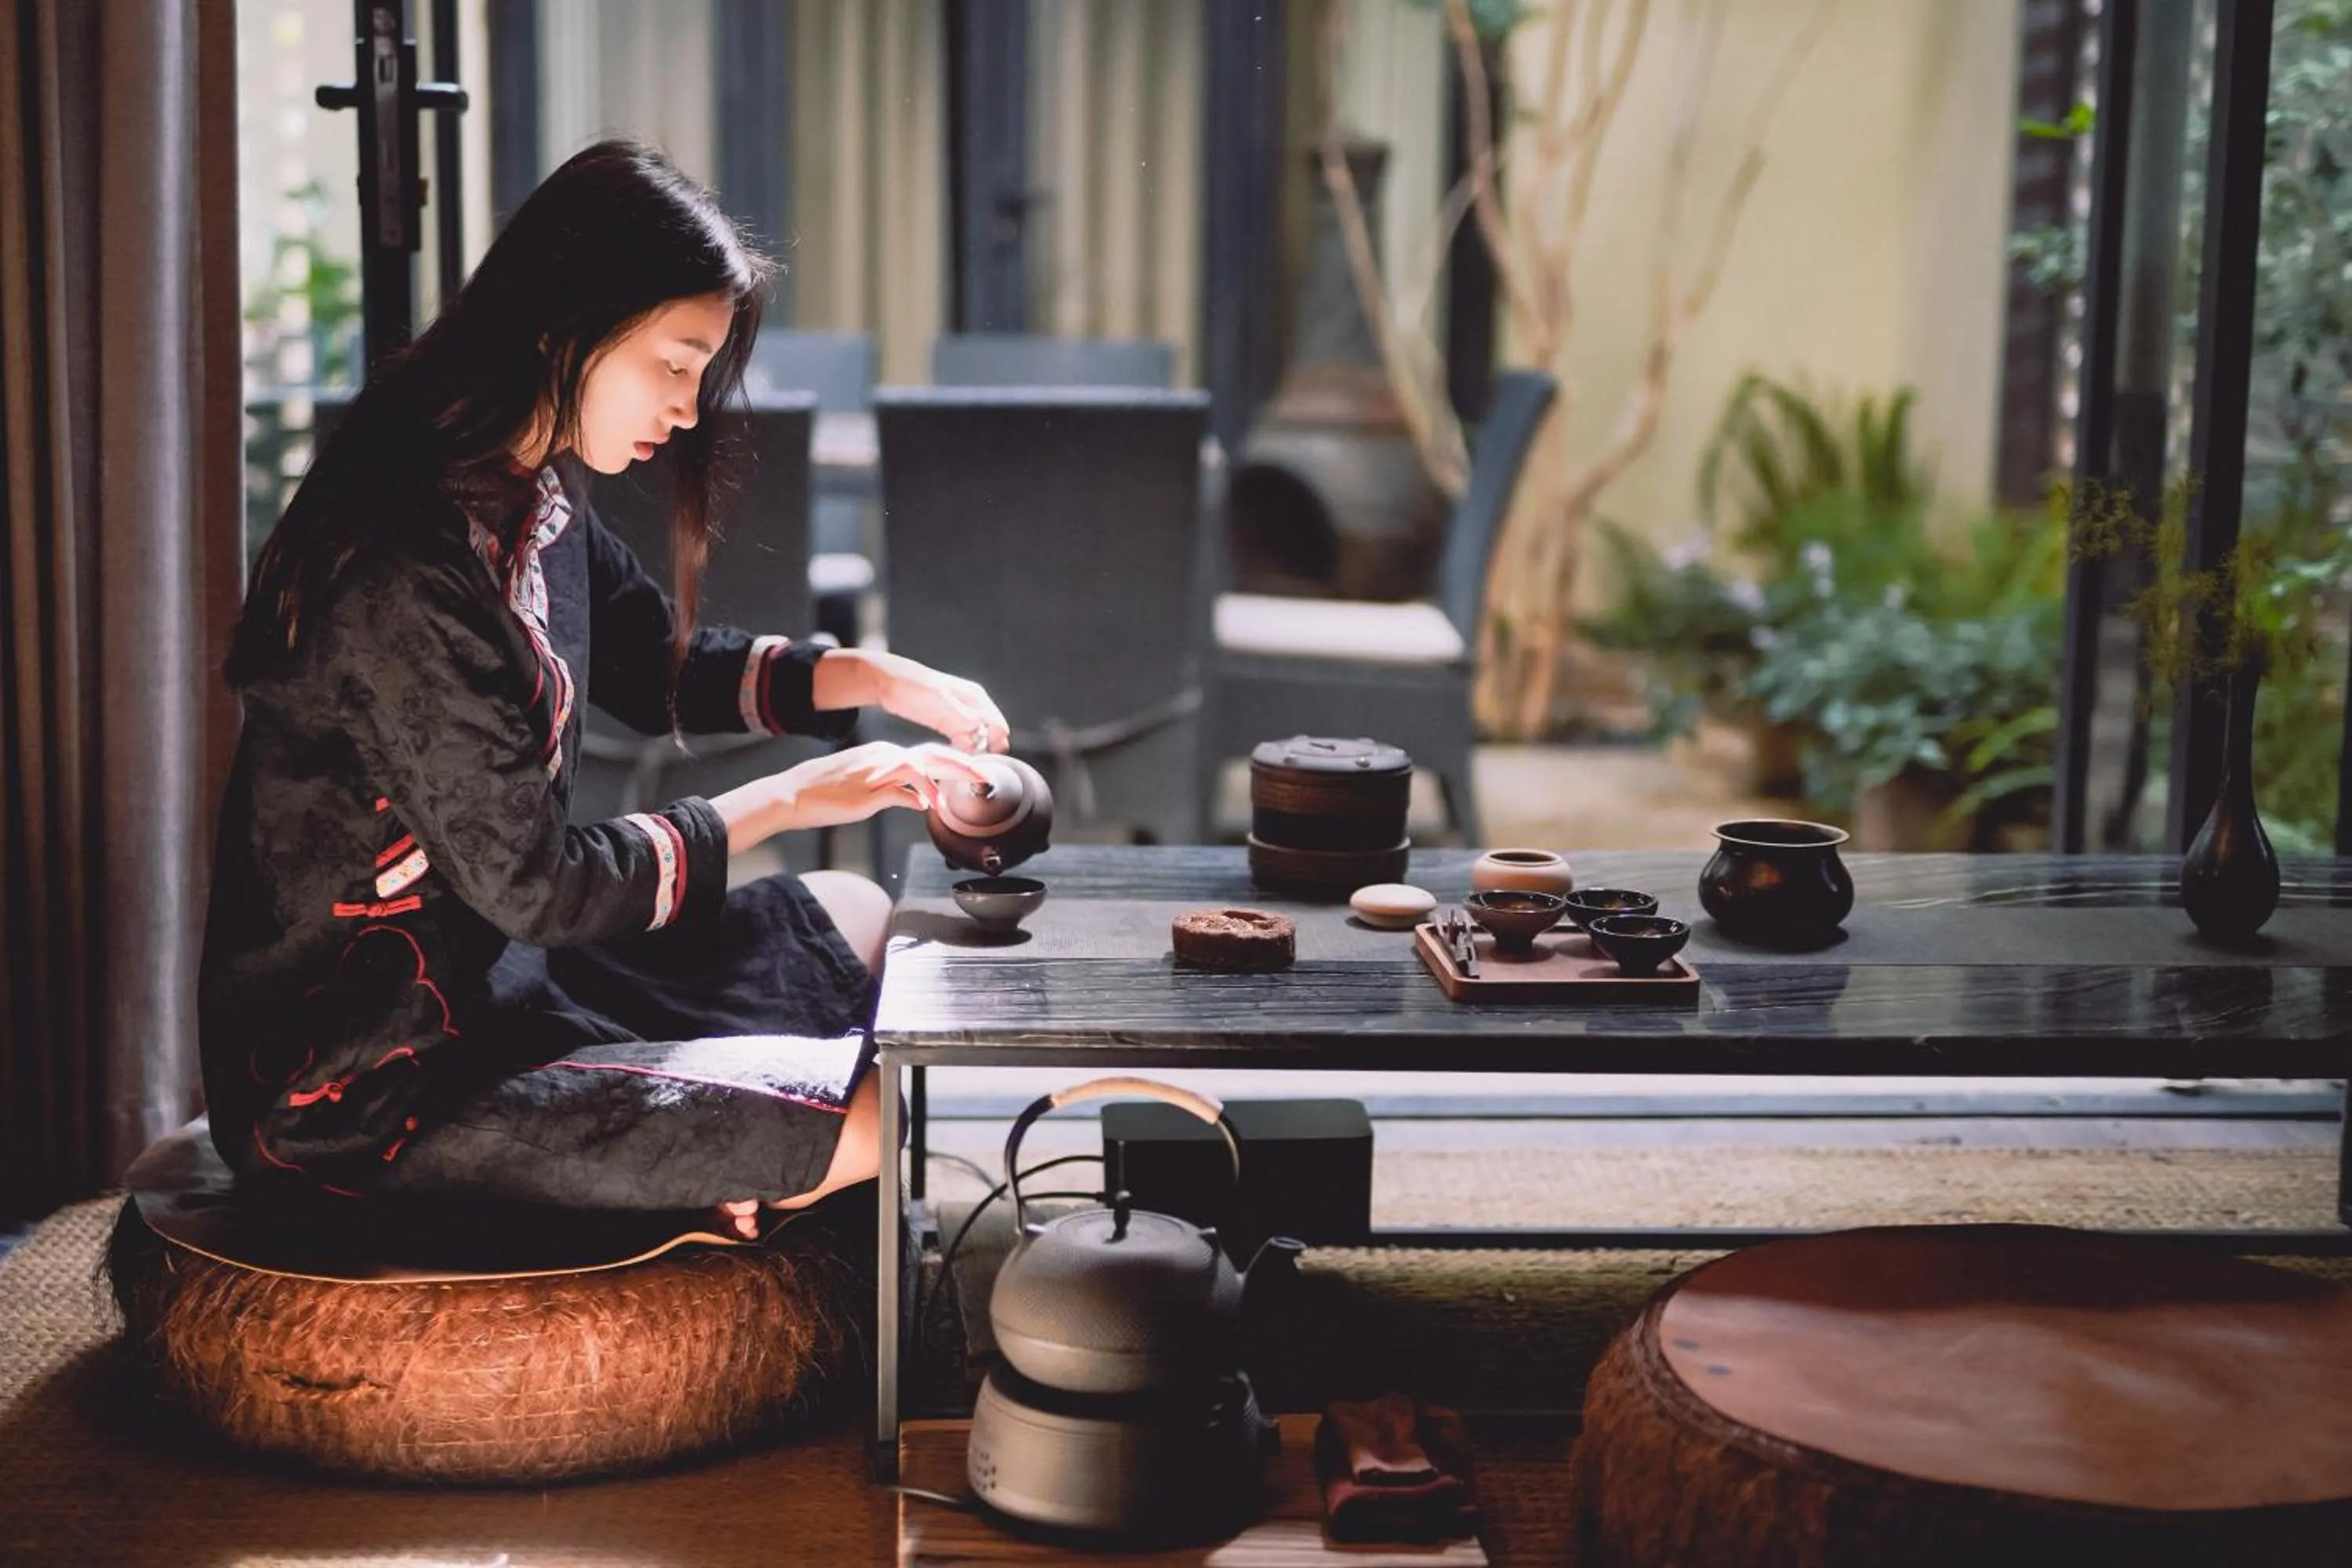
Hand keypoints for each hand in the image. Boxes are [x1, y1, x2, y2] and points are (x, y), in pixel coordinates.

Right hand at [770, 741, 995, 832]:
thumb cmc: (826, 793)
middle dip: (964, 765)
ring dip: (948, 778)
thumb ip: (896, 791)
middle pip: (933, 755)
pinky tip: (931, 806)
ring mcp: (877, 772)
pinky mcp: (868, 790)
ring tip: (969, 787)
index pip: (928, 755)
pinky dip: (920, 797)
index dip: (955, 762)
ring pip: (922, 767)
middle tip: (986, 775)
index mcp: (884, 755)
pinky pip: (902, 792)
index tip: (975, 771)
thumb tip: (918, 801)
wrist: (793, 794)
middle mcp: (884, 757)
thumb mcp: (867, 789)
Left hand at [843, 650, 1008, 752]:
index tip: (977, 758)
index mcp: (976, 698)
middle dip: (983, 750)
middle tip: (965, 762)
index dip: (993, 745)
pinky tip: (949, 754)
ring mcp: (960, 714)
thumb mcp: (940, 702)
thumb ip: (964, 717)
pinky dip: (960, 749)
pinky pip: (962, 739)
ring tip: (956, 759)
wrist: (887, 681)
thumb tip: (982, 733)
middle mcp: (973, 706)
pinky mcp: (947, 721)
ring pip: (976, 739)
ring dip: (971, 752)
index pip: (998, 727)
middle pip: (990, 735)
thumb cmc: (912, 687)